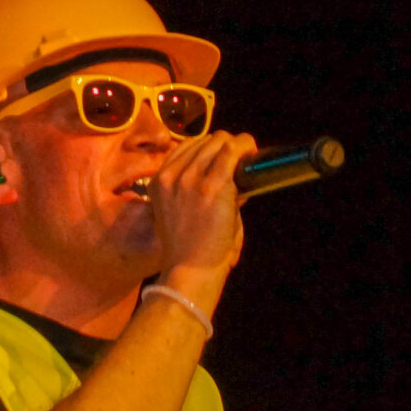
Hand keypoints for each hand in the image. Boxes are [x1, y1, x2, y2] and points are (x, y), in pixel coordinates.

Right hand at [151, 129, 257, 288]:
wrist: (190, 270)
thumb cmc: (189, 249)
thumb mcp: (177, 212)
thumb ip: (191, 189)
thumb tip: (226, 172)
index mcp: (158, 182)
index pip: (185, 147)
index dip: (208, 149)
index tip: (223, 159)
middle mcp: (170, 176)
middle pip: (204, 141)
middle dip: (224, 148)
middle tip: (239, 163)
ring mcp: (189, 179)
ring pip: (219, 140)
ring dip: (236, 147)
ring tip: (247, 161)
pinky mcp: (212, 186)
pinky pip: (231, 151)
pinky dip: (245, 147)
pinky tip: (252, 153)